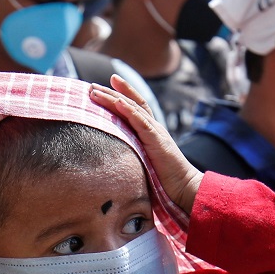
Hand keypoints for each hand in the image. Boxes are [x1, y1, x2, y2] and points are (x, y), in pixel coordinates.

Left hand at [89, 75, 202, 214]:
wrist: (183, 187)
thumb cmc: (162, 180)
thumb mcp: (143, 162)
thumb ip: (131, 155)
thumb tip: (111, 160)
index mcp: (149, 131)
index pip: (134, 107)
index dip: (120, 95)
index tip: (100, 87)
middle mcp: (152, 127)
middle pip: (131, 103)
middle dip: (111, 92)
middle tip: (91, 85)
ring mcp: (155, 132)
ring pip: (133, 108)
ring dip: (114, 98)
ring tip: (96, 91)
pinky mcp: (157, 141)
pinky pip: (142, 122)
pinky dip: (129, 111)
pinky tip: (117, 102)